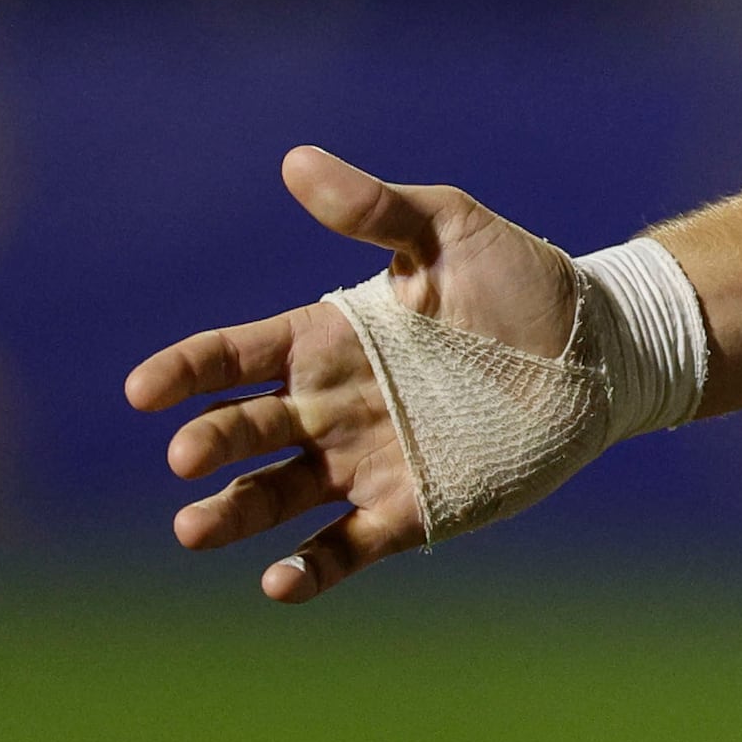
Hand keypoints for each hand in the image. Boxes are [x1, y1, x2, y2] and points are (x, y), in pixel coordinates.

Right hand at [121, 148, 579, 604]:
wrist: (598, 346)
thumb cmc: (520, 283)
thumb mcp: (450, 231)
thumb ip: (376, 209)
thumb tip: (297, 160)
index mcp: (328, 341)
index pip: (235, 357)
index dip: (186, 371)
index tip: (143, 389)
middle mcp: (331, 407)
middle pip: (245, 430)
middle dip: (208, 443)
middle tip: (184, 456)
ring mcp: (365, 461)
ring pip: (274, 496)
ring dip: (231, 514)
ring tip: (192, 530)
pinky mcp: (409, 510)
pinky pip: (343, 547)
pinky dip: (306, 568)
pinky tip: (278, 581)